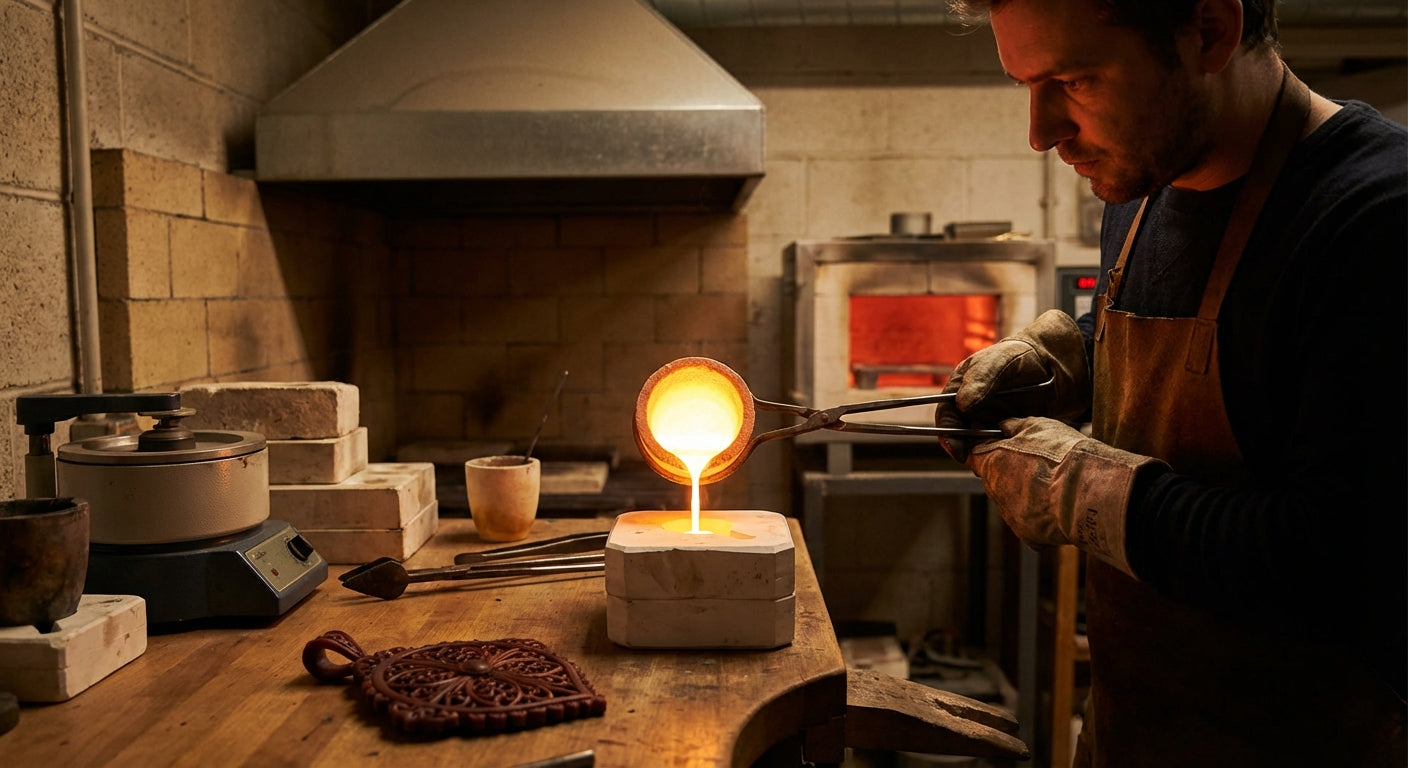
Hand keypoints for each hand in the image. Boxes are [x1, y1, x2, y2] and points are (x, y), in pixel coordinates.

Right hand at [936, 310, 1091, 461]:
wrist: (1059, 363)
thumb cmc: (1026, 355)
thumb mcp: (1003, 360)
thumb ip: (982, 378)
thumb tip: (962, 404)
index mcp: (962, 387)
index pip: (946, 414)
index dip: (947, 434)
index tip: (957, 450)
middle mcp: (973, 406)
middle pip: (959, 434)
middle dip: (965, 450)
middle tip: (978, 463)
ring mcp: (990, 419)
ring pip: (979, 444)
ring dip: (984, 456)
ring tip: (996, 464)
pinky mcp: (1009, 430)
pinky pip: (1000, 448)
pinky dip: (1002, 456)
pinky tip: (1012, 459)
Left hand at [967, 417, 1166, 576]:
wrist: (1087, 492)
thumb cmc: (1062, 455)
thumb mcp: (1037, 426)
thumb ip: (1013, 426)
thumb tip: (1003, 426)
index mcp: (991, 464)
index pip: (975, 457)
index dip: (987, 451)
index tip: (1001, 448)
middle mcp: (995, 492)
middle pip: (994, 481)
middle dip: (1009, 473)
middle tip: (1036, 466)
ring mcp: (1010, 516)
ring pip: (1012, 502)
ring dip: (1026, 495)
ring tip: (1053, 486)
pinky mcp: (1028, 535)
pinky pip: (1030, 524)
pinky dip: (1040, 517)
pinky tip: (1058, 507)